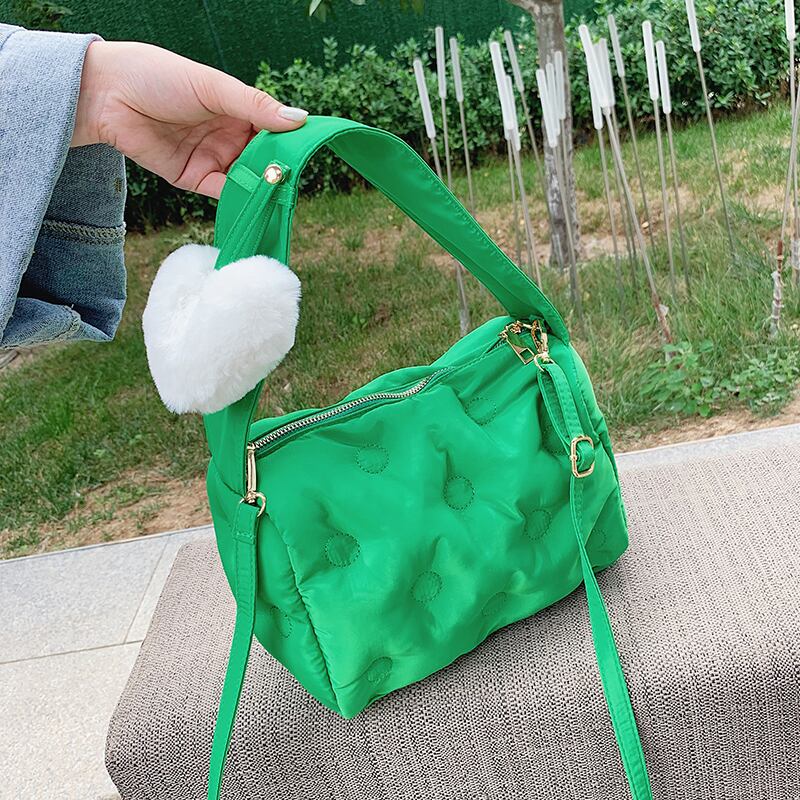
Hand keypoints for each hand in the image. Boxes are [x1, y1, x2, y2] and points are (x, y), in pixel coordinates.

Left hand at [72, 41, 307, 197]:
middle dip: (279, 167)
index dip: (291, 139)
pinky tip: (255, 198)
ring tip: (279, 191)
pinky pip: (224, 193)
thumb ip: (255, 105)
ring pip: (247, 177)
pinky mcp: (194, 179)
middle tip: (296, 175)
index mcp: (236, 108)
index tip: (309, 150)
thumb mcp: (213, 86)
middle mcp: (228, 135)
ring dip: (263, 184)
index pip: (273, 128)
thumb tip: (300, 119)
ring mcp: (213, 158)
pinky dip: (241, 198)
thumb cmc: (158, 77)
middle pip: (264, 156)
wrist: (106, 95)